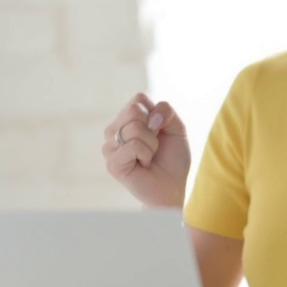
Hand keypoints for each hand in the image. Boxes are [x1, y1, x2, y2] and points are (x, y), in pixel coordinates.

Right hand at [102, 93, 190, 207]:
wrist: (172, 187)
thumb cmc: (172, 159)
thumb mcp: (177, 128)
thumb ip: (167, 111)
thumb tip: (151, 118)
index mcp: (126, 120)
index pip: (138, 99)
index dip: (156, 114)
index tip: (159, 132)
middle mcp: (114, 131)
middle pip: (134, 110)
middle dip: (153, 130)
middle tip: (153, 147)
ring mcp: (110, 147)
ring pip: (135, 128)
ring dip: (151, 144)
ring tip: (148, 157)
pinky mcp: (112, 163)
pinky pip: (133, 145)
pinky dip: (146, 155)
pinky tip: (143, 165)